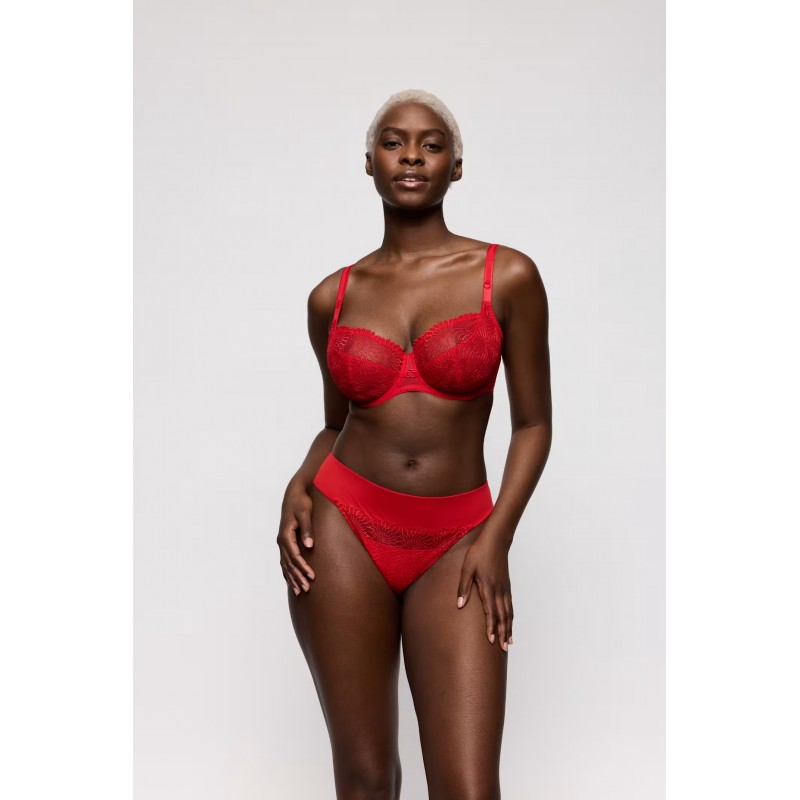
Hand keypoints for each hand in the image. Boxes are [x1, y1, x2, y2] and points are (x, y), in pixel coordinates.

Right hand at [277, 484, 315, 595]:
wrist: (294, 493)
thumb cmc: (302, 502)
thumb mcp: (305, 513)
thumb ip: (308, 529)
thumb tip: (310, 546)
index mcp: (285, 534)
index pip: (294, 556)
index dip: (303, 567)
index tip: (312, 576)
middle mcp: (281, 540)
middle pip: (289, 564)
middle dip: (298, 577)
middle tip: (307, 589)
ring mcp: (282, 542)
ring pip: (285, 565)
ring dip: (292, 578)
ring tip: (300, 591)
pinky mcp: (285, 542)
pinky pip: (285, 561)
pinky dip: (288, 572)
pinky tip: (292, 581)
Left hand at [456, 534, 513, 650]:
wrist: (496, 541)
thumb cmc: (479, 553)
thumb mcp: (467, 568)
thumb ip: (463, 587)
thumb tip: (459, 605)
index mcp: (488, 587)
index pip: (490, 611)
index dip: (491, 627)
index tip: (491, 641)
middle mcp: (498, 590)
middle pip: (502, 616)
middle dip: (502, 633)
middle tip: (503, 648)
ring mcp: (504, 589)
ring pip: (508, 613)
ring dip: (508, 628)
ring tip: (509, 642)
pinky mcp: (507, 586)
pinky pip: (510, 606)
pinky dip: (511, 617)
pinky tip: (510, 624)